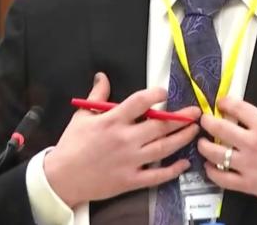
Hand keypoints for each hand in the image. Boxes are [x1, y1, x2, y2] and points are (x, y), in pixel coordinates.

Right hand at [42, 72, 201, 206]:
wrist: (61, 178)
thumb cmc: (71, 147)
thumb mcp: (82, 116)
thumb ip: (97, 95)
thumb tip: (102, 77)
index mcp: (112, 121)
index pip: (140, 102)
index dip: (156, 94)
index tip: (165, 92)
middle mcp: (124, 139)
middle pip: (159, 126)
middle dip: (181, 118)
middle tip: (195, 112)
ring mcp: (129, 161)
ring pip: (163, 148)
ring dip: (182, 138)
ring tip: (194, 131)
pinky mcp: (130, 179)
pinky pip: (156, 175)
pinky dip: (172, 170)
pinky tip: (184, 163)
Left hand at [198, 71, 256, 207]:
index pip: (236, 107)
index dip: (224, 102)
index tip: (221, 102)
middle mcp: (253, 143)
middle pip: (219, 128)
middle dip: (208, 121)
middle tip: (204, 120)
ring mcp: (249, 165)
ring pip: (215, 154)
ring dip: (204, 146)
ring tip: (202, 142)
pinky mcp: (248, 184)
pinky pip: (222, 178)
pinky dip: (212, 172)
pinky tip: (210, 167)